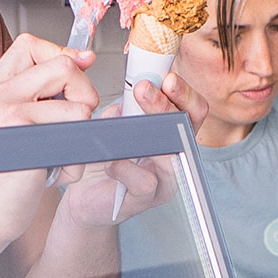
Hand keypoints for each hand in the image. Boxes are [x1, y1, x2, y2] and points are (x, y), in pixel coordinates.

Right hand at [0, 35, 101, 257]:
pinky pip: (76, 129)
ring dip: (83, 131)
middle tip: (77, 121)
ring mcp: (5, 110)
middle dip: (85, 93)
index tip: (78, 72)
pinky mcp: (21, 132)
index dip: (63, 54)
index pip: (31, 45)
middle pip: (62, 65)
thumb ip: (41, 93)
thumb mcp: (16, 127)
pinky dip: (78, 157)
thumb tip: (83, 58)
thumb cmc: (3, 177)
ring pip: (77, 101)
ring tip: (63, 154)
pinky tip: (59, 170)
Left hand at [64, 69, 201, 226]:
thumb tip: (132, 90)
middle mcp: (175, 157)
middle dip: (165, 105)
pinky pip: (144, 182)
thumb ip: (126, 108)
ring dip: (150, 132)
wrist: (85, 196)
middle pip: (186, 128)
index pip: (192, 110)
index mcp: (172, 135)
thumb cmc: (104, 159)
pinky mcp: (145, 200)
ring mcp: (164, 181)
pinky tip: (112, 160)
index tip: (166, 77)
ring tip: (128, 119)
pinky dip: (126, 168)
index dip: (184, 93)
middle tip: (144, 88)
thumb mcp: (115, 124)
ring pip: (171, 156)